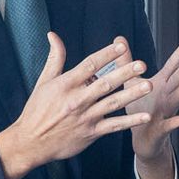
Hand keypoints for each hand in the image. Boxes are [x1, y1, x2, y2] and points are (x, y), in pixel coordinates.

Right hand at [0, 35, 150, 178]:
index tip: (121, 46)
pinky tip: (145, 116)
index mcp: (66, 85)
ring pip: (112, 103)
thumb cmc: (37, 111)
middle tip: (142, 64)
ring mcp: (85, 117)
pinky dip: (130, 122)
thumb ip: (54, 58)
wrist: (31, 142)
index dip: (107, 54)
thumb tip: (53, 35)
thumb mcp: (44, 82)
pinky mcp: (91, 133)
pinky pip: (114, 126)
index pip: (89, 65)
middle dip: (124, 73)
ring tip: (148, 86)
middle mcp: (77, 100)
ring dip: (132, 94)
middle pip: (105, 83)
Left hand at [128, 40, 178, 166]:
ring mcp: (165, 113)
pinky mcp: (160, 129)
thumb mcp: (131, 82)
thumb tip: (118, 39)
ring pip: (175, 101)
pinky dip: (175, 123)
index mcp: (160, 84)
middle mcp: (166, 97)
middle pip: (176, 82)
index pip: (171, 67)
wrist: (142, 137)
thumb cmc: (139, 107)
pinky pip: (168, 125)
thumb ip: (126, 61)